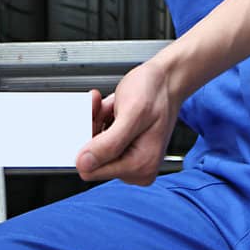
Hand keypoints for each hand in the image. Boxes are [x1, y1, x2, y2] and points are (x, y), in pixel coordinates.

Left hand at [78, 58, 179, 186]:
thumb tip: (83, 164)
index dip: (86, 143)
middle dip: (93, 129)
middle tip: (104, 108)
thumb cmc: (156, 92)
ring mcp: (129, 159)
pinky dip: (100, 120)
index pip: (92, 170)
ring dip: (96, 121)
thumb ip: (108, 143)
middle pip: (91, 158)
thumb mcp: (133, 113)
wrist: (166, 79)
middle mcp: (136, 168)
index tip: (94, 120)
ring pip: (92, 146)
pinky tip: (112, 109)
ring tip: (113, 107)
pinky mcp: (124, 150)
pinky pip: (98, 140)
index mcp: (141, 165)